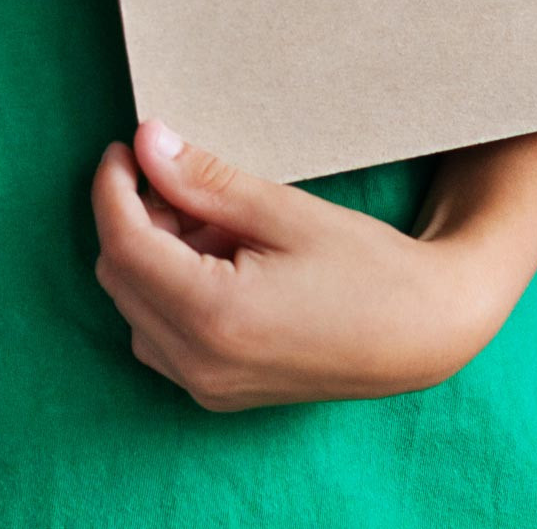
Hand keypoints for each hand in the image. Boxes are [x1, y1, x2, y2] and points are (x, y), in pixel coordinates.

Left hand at [91, 120, 499, 408]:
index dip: (113, 187)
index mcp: (212, 316)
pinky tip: (221, 258)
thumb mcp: (283, 210)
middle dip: (136, 217)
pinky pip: (162, 337)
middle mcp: (197, 364)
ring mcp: (206, 387)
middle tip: (180, 173)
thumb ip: (205, 181)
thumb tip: (146, 144)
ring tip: (216, 219)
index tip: (126, 145)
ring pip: (135, 309)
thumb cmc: (365, 267)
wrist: (422, 333)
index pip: (125, 244)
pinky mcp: (219, 392)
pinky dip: (172, 289)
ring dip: (154, 255)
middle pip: (121, 277)